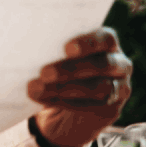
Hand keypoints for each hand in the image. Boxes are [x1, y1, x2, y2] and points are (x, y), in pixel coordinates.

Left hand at [28, 27, 131, 146]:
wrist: (69, 100)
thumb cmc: (60, 65)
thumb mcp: (58, 53)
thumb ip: (51, 47)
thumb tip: (26, 45)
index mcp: (107, 43)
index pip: (106, 38)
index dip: (88, 43)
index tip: (66, 48)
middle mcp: (119, 63)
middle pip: (103, 64)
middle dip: (72, 69)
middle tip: (44, 72)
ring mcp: (119, 87)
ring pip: (98, 88)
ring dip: (64, 89)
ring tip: (37, 89)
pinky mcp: (111, 108)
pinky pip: (92, 106)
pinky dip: (65, 103)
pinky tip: (45, 100)